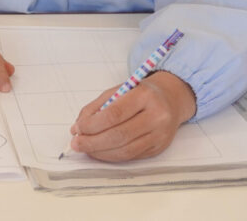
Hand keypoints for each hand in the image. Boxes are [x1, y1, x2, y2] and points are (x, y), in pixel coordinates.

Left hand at [67, 71, 196, 161]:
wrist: (170, 99)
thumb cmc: (139, 93)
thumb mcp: (118, 90)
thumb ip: (96, 107)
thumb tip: (78, 127)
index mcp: (144, 95)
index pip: (114, 114)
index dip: (92, 125)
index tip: (77, 129)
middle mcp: (156, 116)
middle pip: (119, 135)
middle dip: (93, 142)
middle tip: (76, 143)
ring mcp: (160, 134)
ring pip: (125, 150)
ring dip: (100, 152)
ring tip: (85, 149)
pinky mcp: (159, 148)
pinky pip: (132, 156)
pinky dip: (112, 156)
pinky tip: (100, 152)